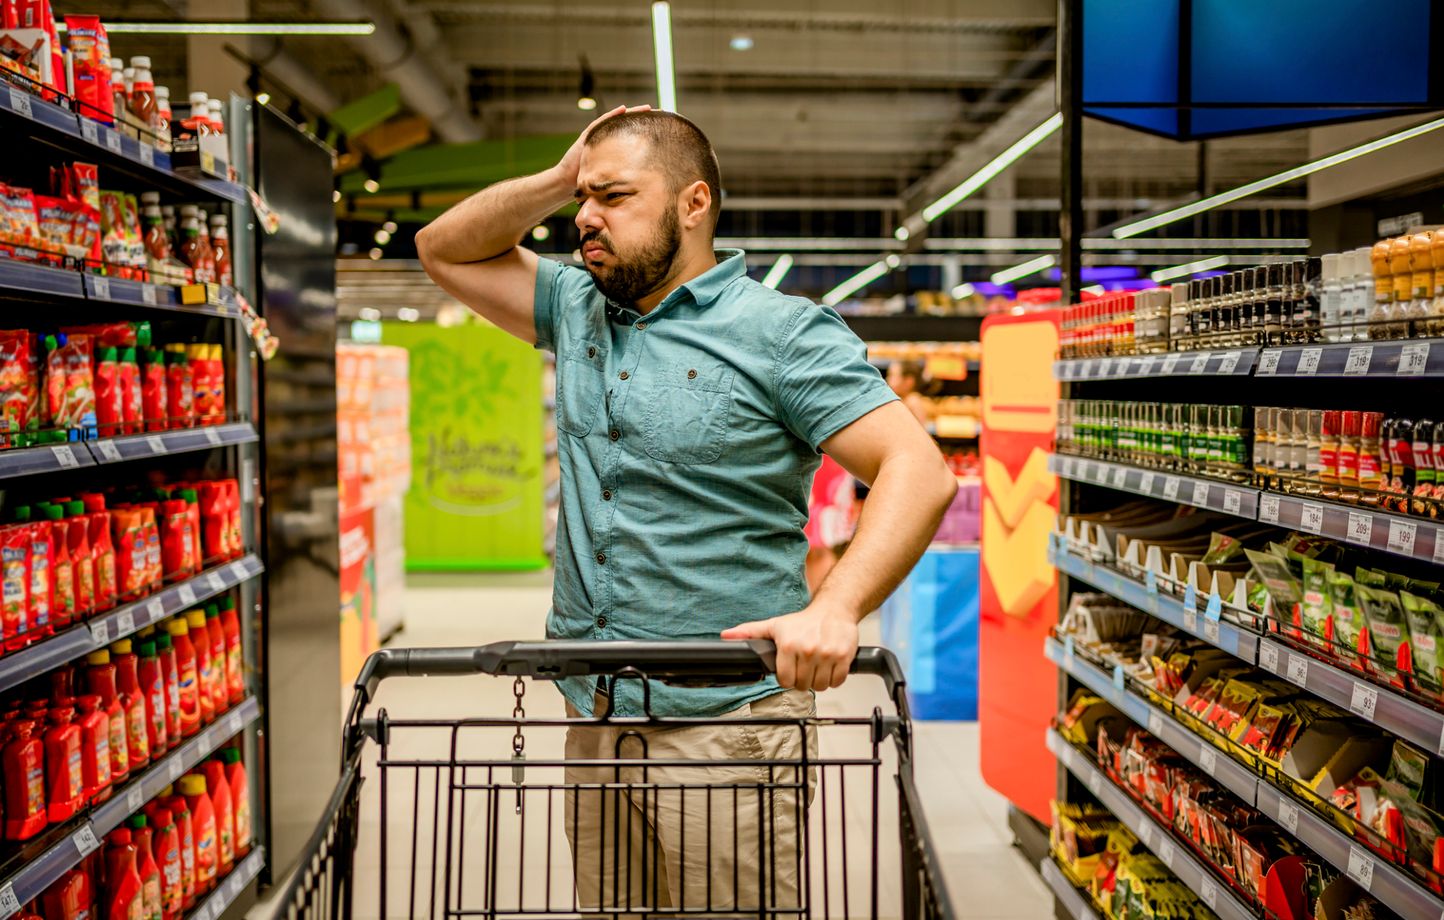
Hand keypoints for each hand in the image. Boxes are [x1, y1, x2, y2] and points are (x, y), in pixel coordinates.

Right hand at [554, 104, 652, 186]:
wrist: (568, 183)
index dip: (647, 133)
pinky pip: (601, 123)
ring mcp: (597, 136)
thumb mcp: (611, 181)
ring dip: (631, 113)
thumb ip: (624, 178)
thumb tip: (645, 188)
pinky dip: (612, 115)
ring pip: (617, 121)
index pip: (633, 138)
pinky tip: (623, 110)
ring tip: (647, 108)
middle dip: (643, 120)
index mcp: (614, 151)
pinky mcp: (588, 136)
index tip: (664, 129)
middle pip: (628, 126)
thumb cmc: (589, 185)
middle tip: (661, 112)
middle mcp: (607, 141)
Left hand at [721, 603, 859, 690]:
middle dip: (803, 680)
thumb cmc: (803, 621)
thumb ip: (749, 632)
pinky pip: (838, 681)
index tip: (791, 670)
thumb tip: (726, 636)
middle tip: (805, 667)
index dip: (787, 678)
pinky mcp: (844, 656)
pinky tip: (829, 666)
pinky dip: (835, 678)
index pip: (785, 681)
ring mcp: (827, 654)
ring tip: (817, 667)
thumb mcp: (774, 625)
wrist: (834, 609)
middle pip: (803, 685)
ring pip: (821, 685)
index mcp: (788, 645)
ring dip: (819, 680)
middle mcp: (808, 650)